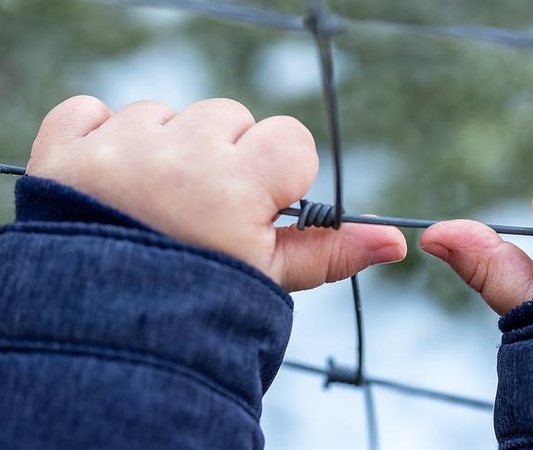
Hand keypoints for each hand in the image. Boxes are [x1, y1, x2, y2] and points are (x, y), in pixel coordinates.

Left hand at [27, 96, 406, 290]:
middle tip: (202, 214)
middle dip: (222, 158)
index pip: (287, 139)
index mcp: (237, 185)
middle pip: (227, 118)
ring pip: (164, 115)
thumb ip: (331, 253)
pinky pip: (90, 111)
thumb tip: (394, 242)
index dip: (278, 175)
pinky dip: (101, 139)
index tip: (257, 208)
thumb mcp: (270, 283)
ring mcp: (116, 150)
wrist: (103, 339)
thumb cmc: (200, 309)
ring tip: (152, 209)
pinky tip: (110, 186)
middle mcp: (177, 155)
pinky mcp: (64, 151)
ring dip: (164, 150)